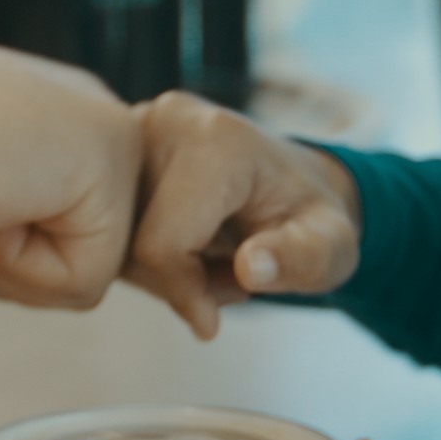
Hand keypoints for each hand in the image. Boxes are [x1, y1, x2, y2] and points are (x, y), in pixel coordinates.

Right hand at [122, 94, 363, 337]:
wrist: (293, 180)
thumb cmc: (310, 217)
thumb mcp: (331, 247)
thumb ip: (301, 258)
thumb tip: (252, 268)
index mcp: (216, 140)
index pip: (163, 242)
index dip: (185, 293)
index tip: (215, 319)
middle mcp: (165, 120)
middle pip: (132, 237)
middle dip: (176, 281)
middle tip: (228, 280)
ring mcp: (134, 128)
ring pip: (114, 233)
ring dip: (162, 270)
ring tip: (215, 262)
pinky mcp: (115, 144)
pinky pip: (109, 220)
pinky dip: (146, 251)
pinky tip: (190, 247)